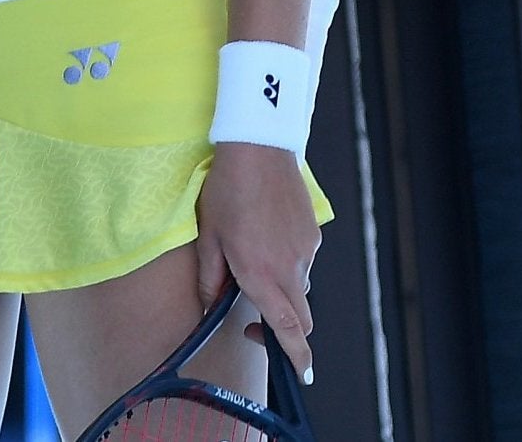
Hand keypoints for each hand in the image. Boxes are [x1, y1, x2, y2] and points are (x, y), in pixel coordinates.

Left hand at [196, 142, 321, 383]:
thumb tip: (210, 309)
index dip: (296, 356)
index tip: (301, 373)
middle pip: (300, 316)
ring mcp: (306, 251)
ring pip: (299, 287)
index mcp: (262, 275)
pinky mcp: (312, 233)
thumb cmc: (227, 191)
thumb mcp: (209, 237)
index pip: (289, 329)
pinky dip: (287, 263)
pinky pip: (302, 260)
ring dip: (281, 290)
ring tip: (251, 262)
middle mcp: (290, 269)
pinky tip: (266, 237)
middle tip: (253, 320)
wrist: (258, 148)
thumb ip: (211, 279)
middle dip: (284, 329)